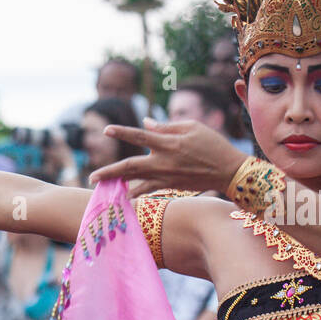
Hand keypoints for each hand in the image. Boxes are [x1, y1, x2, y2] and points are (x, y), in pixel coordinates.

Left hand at [87, 118, 248, 198]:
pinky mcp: (170, 186)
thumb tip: (145, 123)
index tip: (106, 130)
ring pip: (135, 182)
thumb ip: (166, 126)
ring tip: (101, 187)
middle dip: (109, 172)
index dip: (122, 133)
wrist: (228, 171)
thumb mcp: (192, 128)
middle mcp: (164, 162)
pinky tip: (123, 196)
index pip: (140, 136)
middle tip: (92, 177)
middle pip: (130, 167)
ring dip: (117, 185)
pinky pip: (148, 191)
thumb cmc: (212, 144)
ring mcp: (166, 177)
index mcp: (169, 143)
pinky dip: (135, 194)